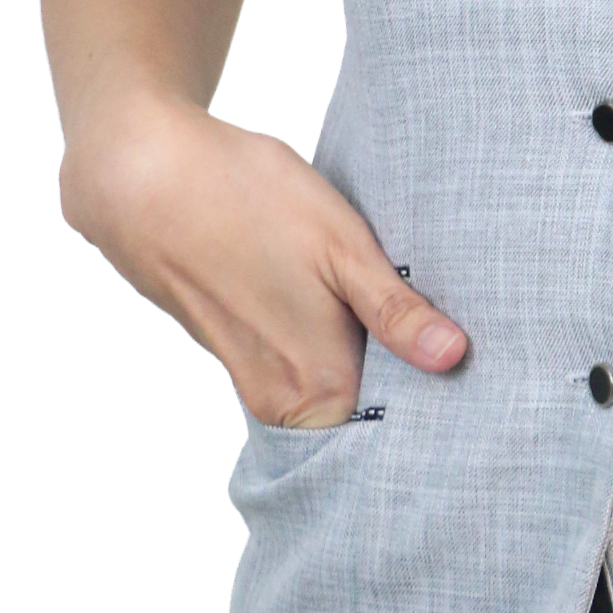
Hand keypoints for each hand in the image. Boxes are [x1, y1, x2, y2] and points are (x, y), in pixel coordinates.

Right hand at [61, 97, 467, 428]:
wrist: (142, 175)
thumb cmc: (242, 200)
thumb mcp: (342, 246)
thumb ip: (396, 312)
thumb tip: (454, 358)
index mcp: (312, 389)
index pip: (390, 437)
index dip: (433, 414)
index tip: (470, 389)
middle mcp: (278, 398)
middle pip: (360, 417)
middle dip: (404, 388)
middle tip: (448, 347)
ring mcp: (250, 373)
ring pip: (329, 386)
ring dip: (365, 358)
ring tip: (405, 322)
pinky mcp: (234, 344)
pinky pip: (297, 361)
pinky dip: (325, 339)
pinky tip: (342, 301)